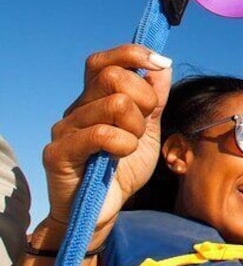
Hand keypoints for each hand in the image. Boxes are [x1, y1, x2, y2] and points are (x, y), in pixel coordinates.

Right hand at [42, 45, 171, 236]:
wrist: (104, 211)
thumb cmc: (123, 170)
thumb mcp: (148, 131)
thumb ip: (155, 99)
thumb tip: (161, 64)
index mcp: (96, 99)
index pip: (105, 61)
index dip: (133, 55)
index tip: (159, 63)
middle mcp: (77, 108)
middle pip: (114, 76)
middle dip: (143, 98)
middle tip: (143, 125)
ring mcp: (65, 128)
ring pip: (115, 104)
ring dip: (135, 128)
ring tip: (130, 147)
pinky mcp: (58, 152)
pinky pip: (102, 133)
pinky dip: (123, 144)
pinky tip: (120, 156)